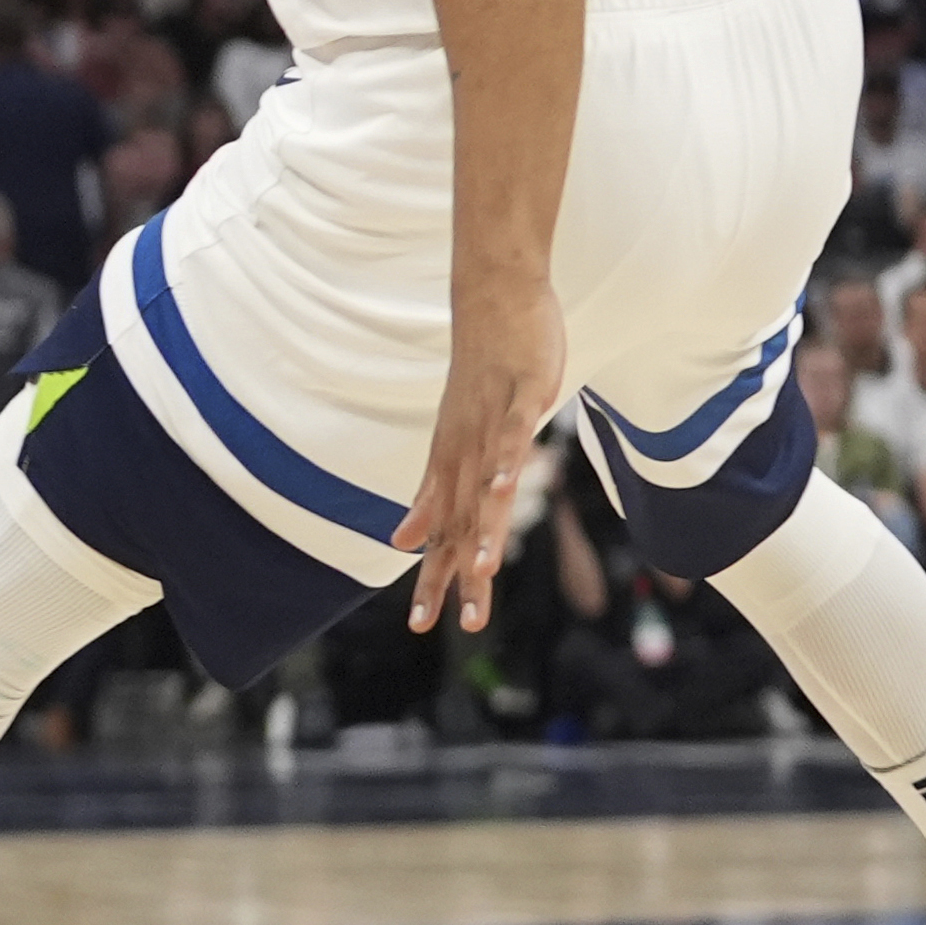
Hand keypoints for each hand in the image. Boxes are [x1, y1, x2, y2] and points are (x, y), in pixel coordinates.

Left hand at [398, 279, 567, 632]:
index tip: (424, 626)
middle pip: (462, 521)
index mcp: (452, 466)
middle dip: (458, 573)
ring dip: (485, 527)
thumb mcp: (455, 442)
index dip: (434, 579)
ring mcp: (490, 424)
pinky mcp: (519, 395)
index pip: (442, 533)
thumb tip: (406, 541)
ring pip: (485, 486)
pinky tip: (506, 488)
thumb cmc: (479, 374)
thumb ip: (434, 494)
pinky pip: (512, 434)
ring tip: (482, 571)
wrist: (491, 299)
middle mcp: (464, 451)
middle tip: (460, 622)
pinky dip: (508, 461)